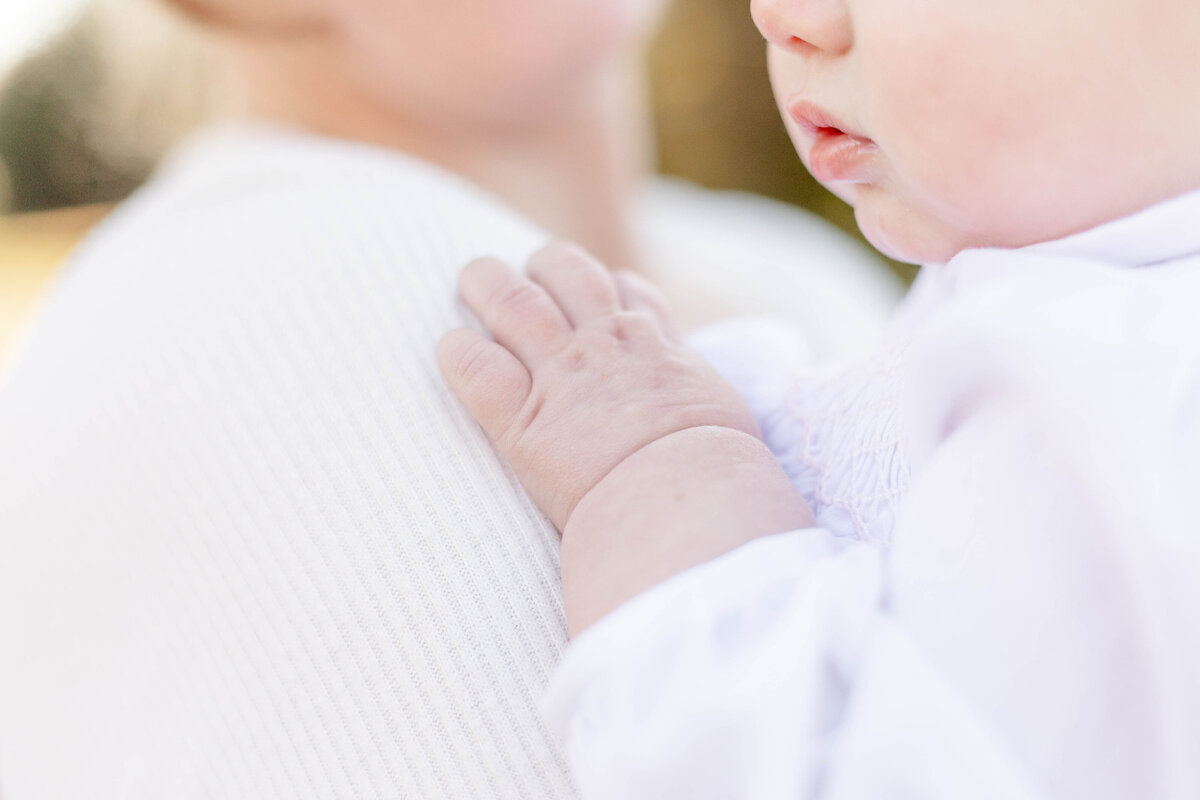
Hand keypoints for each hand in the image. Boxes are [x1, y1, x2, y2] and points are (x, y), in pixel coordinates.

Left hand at [437, 243, 760, 531]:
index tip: (598, 294)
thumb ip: (703, 405)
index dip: (607, 286)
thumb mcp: (724, 419)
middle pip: (566, 272)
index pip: (629, 291)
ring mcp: (561, 376)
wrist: (687, 496)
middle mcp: (605, 346)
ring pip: (512, 301)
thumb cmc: (719, 473)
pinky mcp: (521, 421)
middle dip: (541, 264)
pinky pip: (475, 365)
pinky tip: (452, 349)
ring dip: (488, 282)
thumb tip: (714, 430)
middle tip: (523, 272)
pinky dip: (458, 351)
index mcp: (656, 347)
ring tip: (474, 278)